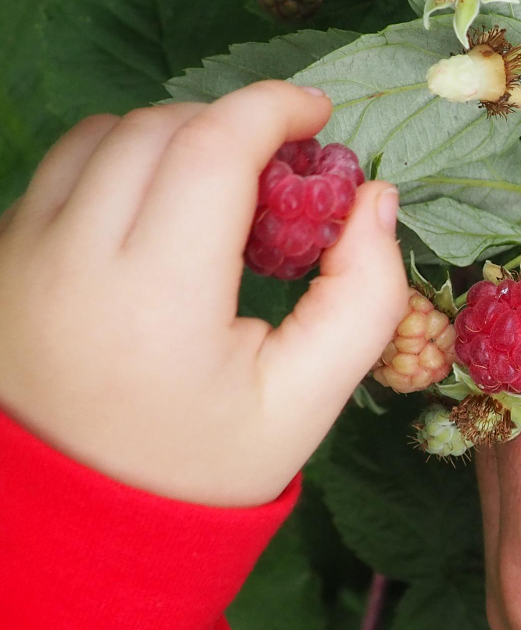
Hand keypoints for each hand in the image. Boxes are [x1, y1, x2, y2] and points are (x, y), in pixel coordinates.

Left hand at [0, 81, 407, 506]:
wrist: (84, 520)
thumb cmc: (207, 464)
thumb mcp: (310, 400)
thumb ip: (364, 297)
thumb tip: (375, 196)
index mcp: (158, 301)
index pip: (211, 150)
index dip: (273, 110)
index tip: (318, 115)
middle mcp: (70, 262)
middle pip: (160, 128)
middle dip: (232, 125)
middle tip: (279, 170)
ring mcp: (18, 256)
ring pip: (105, 135)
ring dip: (176, 138)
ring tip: (220, 190)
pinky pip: (63, 169)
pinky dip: (122, 164)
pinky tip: (158, 214)